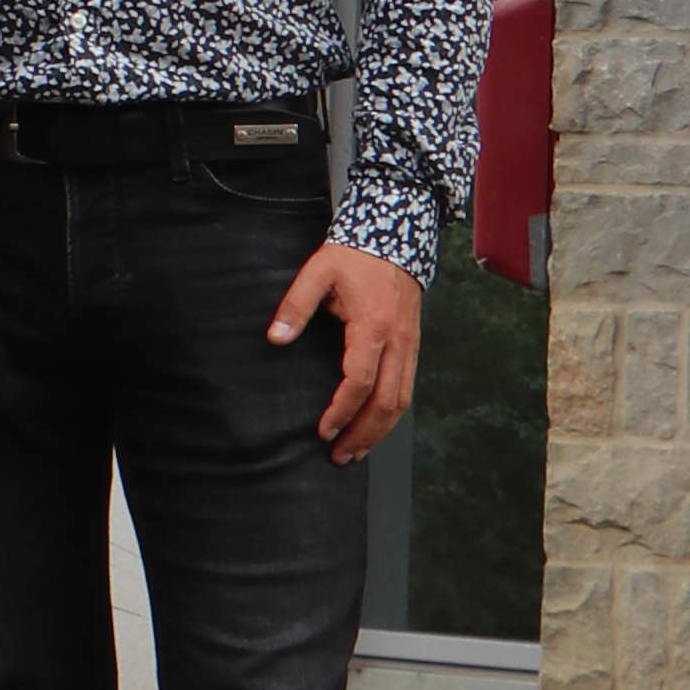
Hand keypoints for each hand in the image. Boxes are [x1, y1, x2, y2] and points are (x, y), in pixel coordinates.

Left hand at [265, 239, 422, 464]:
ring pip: (402, 401)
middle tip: (340, 456)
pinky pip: (407, 388)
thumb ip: (296, 305)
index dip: (342, 411)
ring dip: (381, 431)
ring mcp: (410, 345)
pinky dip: (392, 414)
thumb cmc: (355, 254)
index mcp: (372, 327)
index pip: (360, 382)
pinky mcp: (413, 345)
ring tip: (357, 451)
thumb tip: (275, 338)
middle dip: (364, 434)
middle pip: (387, 403)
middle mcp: (398, 342)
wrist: (398, 233)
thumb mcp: (318, 271)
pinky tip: (375, 426)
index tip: (323, 430)